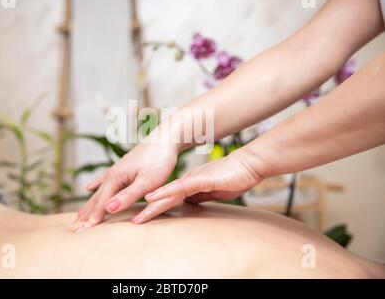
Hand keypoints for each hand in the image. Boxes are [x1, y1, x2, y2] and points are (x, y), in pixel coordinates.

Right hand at [73, 140, 178, 229]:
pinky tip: (89, 188)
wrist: (165, 138)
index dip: (93, 220)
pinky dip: (95, 187)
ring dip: (88, 205)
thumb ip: (128, 196)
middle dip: (85, 215)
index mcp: (115, 178)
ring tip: (78, 217)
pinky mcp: (122, 168)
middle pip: (96, 199)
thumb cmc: (159, 160)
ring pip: (98, 191)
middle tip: (74, 230)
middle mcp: (111, 174)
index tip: (82, 234)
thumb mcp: (147, 181)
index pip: (101, 204)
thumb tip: (109, 209)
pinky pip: (103, 181)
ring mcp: (115, 170)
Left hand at [133, 149, 263, 223]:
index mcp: (191, 184)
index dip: (155, 209)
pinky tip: (152, 197)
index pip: (169, 199)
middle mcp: (188, 181)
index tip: (142, 217)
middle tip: (134, 221)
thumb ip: (200, 196)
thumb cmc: (236, 177)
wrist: (250, 164)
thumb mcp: (214, 191)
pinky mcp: (200, 179)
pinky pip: (179, 187)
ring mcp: (193, 180)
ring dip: (151, 206)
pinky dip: (165, 193)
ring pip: (168, 194)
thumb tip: (187, 203)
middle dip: (148, 211)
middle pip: (164, 198)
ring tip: (137, 217)